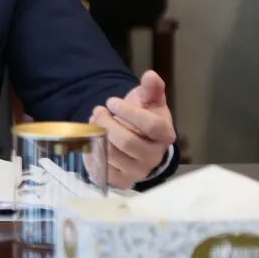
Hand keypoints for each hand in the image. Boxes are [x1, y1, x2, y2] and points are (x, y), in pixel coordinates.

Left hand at [90, 70, 175, 188]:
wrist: (139, 140)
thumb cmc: (144, 117)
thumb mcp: (149, 100)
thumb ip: (151, 88)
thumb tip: (151, 76)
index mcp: (165, 136)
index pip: (151, 126)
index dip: (128, 111)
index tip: (111, 101)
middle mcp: (154, 157)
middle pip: (127, 141)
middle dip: (106, 123)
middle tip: (97, 111)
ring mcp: (138, 171)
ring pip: (112, 155)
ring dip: (97, 135)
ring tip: (94, 122)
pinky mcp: (123, 181)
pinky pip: (103, 169)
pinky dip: (92, 152)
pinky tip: (92, 139)